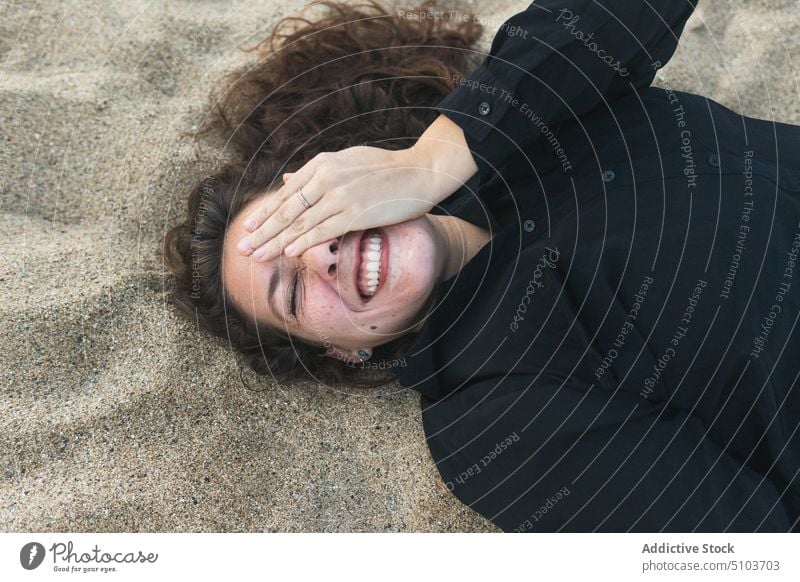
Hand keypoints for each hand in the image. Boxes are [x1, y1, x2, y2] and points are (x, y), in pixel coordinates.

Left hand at [237, 146, 435, 260]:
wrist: (419, 172)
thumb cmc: (386, 169)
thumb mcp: (346, 161)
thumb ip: (316, 173)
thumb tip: (287, 179)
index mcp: (322, 164)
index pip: (287, 193)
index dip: (266, 211)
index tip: (249, 226)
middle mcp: (326, 177)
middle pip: (287, 209)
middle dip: (263, 230)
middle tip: (243, 247)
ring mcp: (340, 195)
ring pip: (300, 223)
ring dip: (276, 242)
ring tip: (257, 256)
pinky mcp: (355, 212)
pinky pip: (323, 230)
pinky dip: (302, 241)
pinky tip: (287, 252)